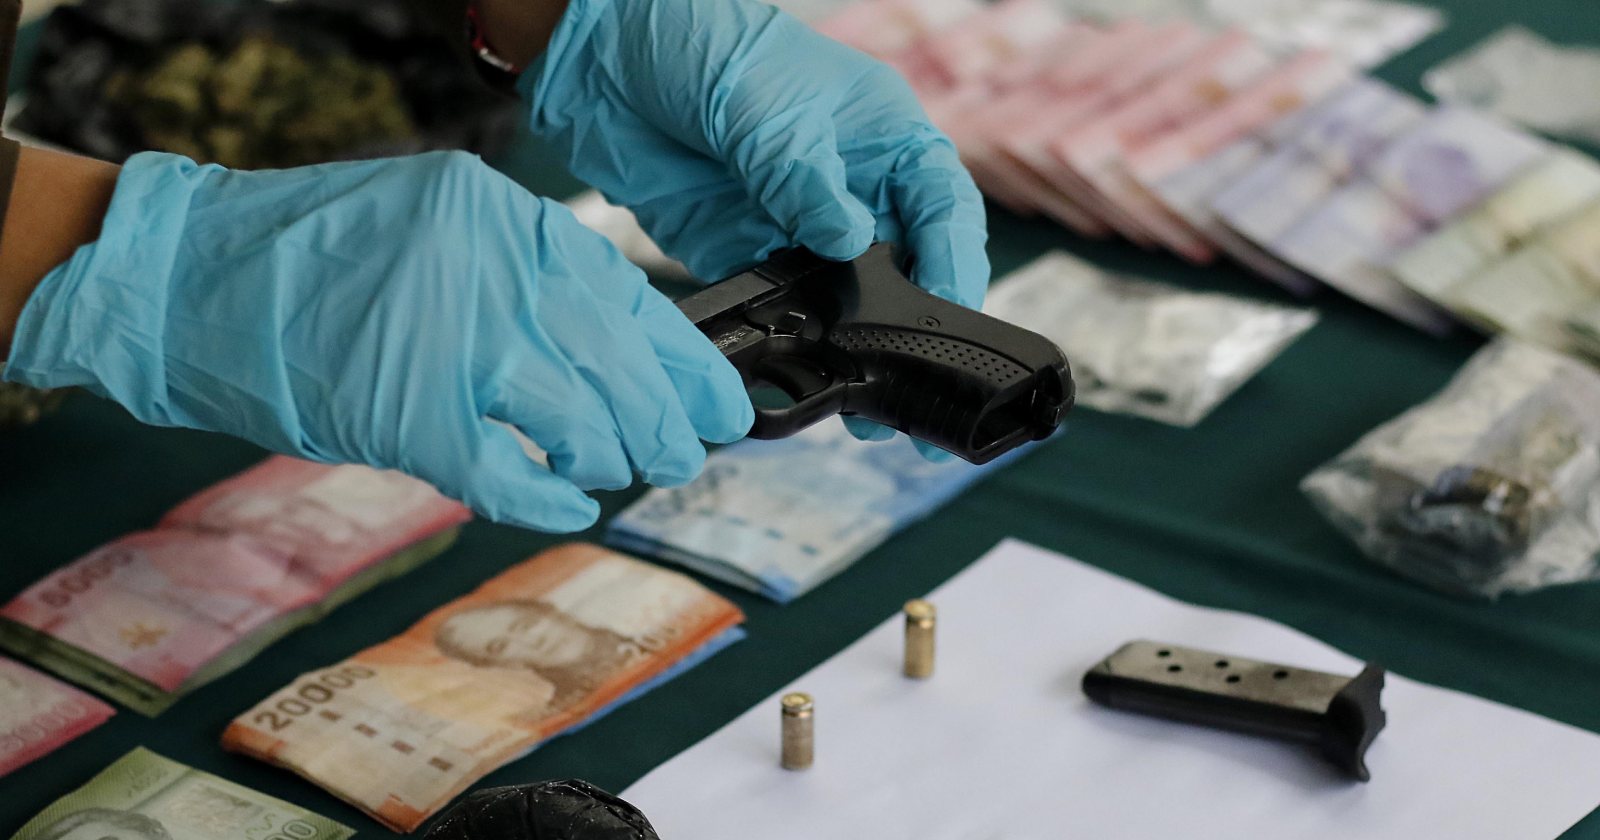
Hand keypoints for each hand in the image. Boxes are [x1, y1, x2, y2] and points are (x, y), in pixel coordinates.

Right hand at [3, 151, 752, 530]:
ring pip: (580, 417)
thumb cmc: (310, 264)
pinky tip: (568, 504)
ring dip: (609, 456)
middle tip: (680, 454)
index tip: (721, 401)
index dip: (684, 360)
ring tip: (617, 471)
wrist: (185, 277)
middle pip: (616, 363)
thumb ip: (522, 285)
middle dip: (661, 421)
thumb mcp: (439, 235)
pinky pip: (509, 472)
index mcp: (504, 220)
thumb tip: (615, 359)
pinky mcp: (410, 412)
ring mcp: (453, 340)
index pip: (627, 296)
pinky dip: (547, 497)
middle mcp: (491, 269)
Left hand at [520, 0, 988, 458]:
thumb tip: (848, 243)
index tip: (950, 312)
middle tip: (909, 381)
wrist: (601, 54)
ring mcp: (798, 224)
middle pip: (904, 268)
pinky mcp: (742, 252)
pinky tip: (788, 360)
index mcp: (884, 137)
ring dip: (848, 340)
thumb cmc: (702, 42)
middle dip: (909, 323)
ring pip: (844, 299)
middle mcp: (852, 187)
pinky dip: (784, 335)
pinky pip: (776, 306)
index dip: (955, 263)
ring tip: (855, 392)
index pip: (943, 209)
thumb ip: (807, 181)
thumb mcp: (768, 108)